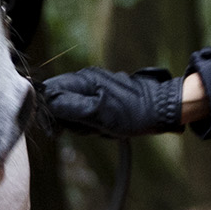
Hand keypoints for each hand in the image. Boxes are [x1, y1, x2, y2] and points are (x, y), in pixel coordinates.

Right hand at [31, 66, 189, 136]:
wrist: (162, 109)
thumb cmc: (133, 112)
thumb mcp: (98, 113)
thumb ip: (70, 107)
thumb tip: (48, 105)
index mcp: (83, 79)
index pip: (50, 91)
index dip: (48, 111)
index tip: (57, 130)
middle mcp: (86, 80)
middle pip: (60, 103)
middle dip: (71, 121)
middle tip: (91, 127)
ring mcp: (95, 88)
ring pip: (74, 111)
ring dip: (84, 125)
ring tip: (103, 127)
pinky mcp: (103, 97)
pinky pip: (88, 114)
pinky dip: (94, 124)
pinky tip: (107, 127)